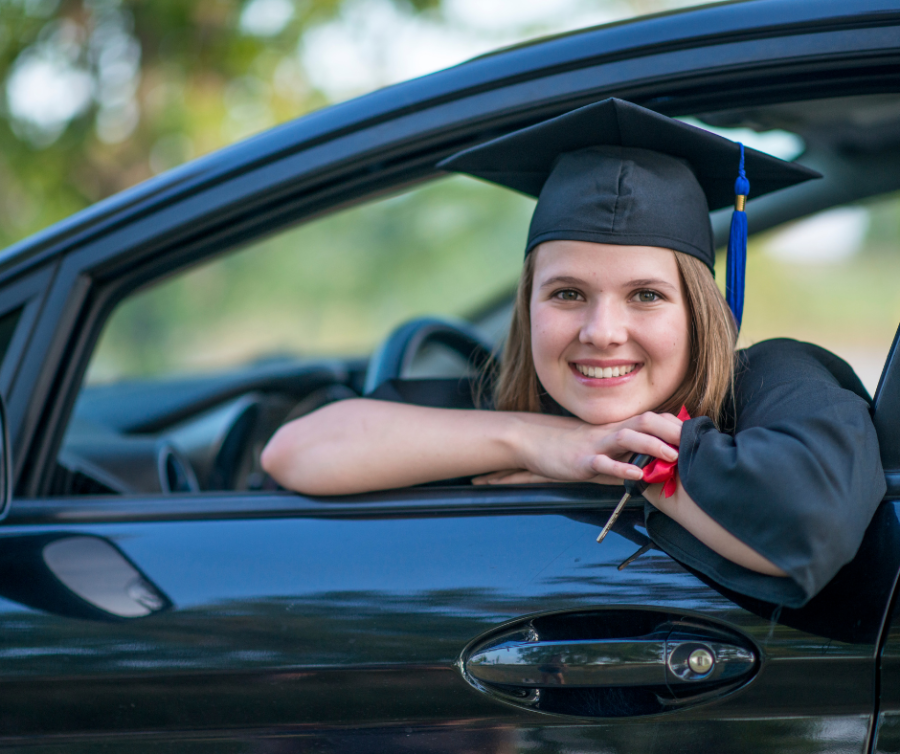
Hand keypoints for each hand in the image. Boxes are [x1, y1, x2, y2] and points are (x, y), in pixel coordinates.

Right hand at [501, 411, 682, 484]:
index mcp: (617, 428)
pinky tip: (636, 475)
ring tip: (672, 456)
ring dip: (652, 445)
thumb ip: (625, 458)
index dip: (674, 425)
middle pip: (645, 420)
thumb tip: (651, 472)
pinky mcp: (582, 459)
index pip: (651, 420)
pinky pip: (603, 463)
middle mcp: (609, 432)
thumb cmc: (570, 447)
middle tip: (693, 442)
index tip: (696, 434)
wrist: (534, 441)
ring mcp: (596, 444)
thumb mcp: (602, 451)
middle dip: (670, 430)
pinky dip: (621, 468)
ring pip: (627, 437)